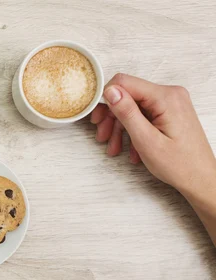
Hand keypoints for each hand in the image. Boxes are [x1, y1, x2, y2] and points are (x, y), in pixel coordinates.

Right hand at [91, 73, 215, 196]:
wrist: (200, 178)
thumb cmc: (179, 164)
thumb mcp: (146, 140)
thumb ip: (127, 113)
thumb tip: (110, 90)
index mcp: (166, 97)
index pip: (124, 83)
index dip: (105, 99)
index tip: (97, 118)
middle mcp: (170, 94)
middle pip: (128, 95)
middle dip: (112, 117)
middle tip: (102, 136)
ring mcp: (171, 103)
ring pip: (133, 107)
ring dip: (120, 127)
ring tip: (114, 147)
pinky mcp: (169, 111)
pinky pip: (143, 114)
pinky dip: (132, 129)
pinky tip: (130, 148)